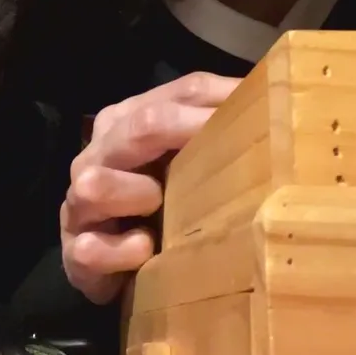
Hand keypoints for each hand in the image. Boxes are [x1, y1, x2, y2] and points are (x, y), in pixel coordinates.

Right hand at [60, 72, 240, 303]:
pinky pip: (88, 249)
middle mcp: (98, 153)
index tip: (262, 113)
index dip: (218, 103)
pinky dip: (118, 251)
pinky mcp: (76, 253)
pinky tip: (142, 251)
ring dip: (130, 193)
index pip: (177, 95)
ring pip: (94, 186)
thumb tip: (279, 90)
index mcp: (129, 120)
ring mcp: (80, 204)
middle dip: (171, 133)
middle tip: (213, 151)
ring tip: (156, 203)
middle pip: (135, 128)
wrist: (125, 264)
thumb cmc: (171, 203)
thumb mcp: (197, 159)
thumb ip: (226, 122)